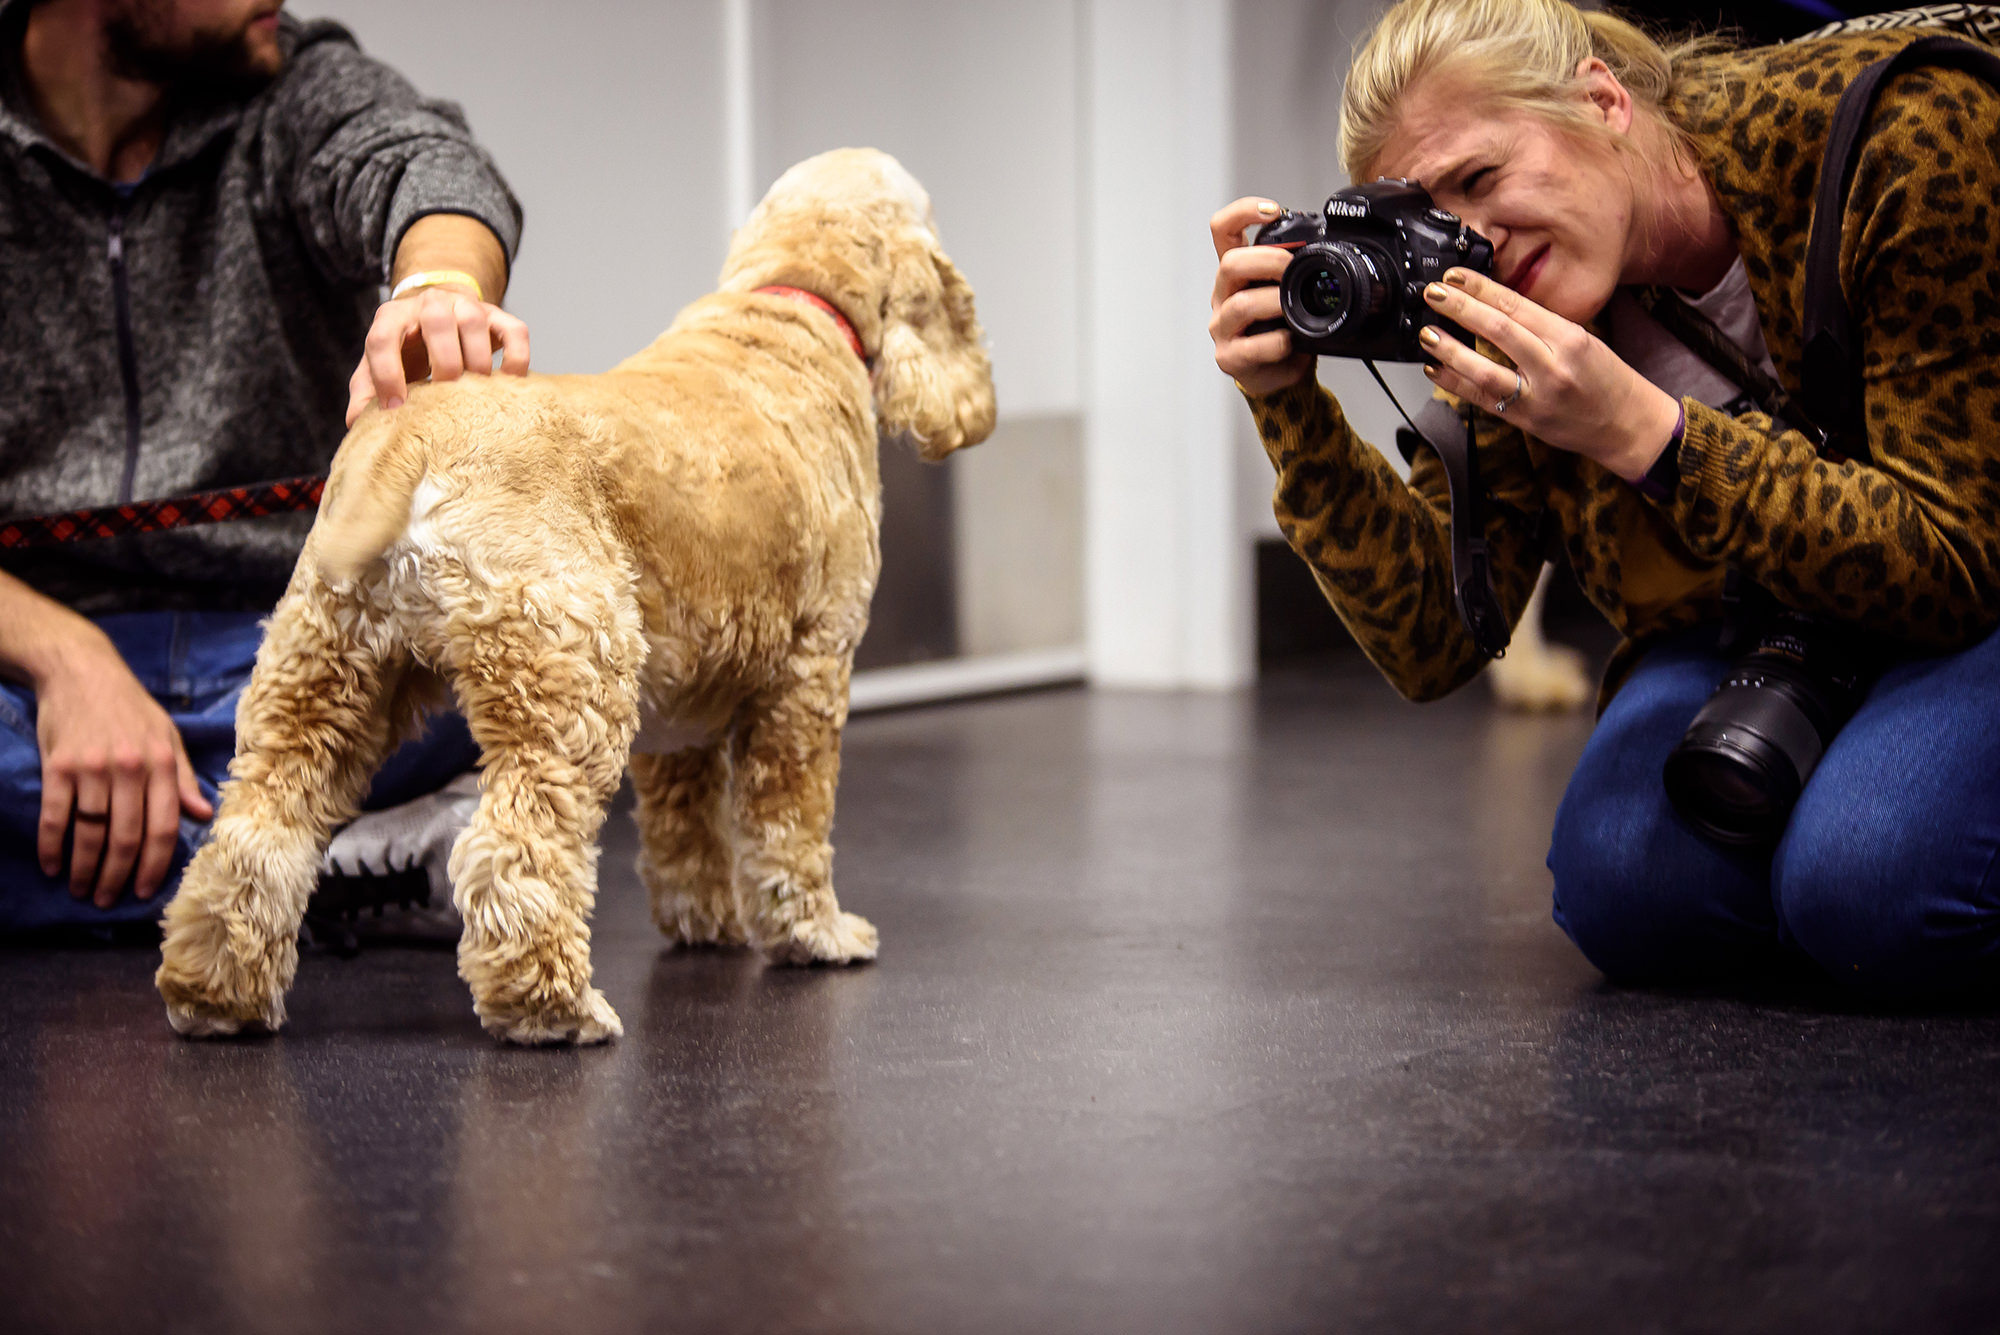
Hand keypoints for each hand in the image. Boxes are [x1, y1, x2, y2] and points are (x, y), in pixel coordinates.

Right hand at [34, 637, 212, 907]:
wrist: (82, 671)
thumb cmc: (131, 707)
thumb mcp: (168, 735)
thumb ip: (184, 777)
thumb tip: (203, 814)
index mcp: (163, 764)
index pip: (164, 827)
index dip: (155, 865)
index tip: (144, 891)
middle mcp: (130, 769)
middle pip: (126, 837)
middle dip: (117, 876)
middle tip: (107, 900)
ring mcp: (92, 768)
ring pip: (91, 832)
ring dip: (85, 868)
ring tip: (81, 889)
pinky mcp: (58, 766)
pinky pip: (55, 815)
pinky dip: (52, 845)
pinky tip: (52, 865)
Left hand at [345, 285, 530, 425]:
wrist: (440, 314)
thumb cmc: (408, 350)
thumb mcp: (379, 366)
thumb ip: (367, 392)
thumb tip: (358, 423)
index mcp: (393, 317)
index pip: (383, 338)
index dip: (386, 374)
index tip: (396, 407)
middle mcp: (430, 304)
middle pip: (436, 319)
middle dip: (442, 361)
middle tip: (446, 391)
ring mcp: (467, 306)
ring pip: (474, 321)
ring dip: (476, 359)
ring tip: (477, 388)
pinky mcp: (499, 316)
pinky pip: (515, 331)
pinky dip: (516, 358)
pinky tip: (509, 381)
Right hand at [1209, 196, 1315, 395]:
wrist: (1279, 372)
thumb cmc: (1283, 326)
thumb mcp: (1288, 289)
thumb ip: (1297, 266)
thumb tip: (1328, 243)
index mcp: (1236, 271)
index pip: (1223, 229)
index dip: (1243, 212)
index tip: (1272, 211)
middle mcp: (1224, 294)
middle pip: (1230, 263)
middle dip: (1268, 260)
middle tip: (1292, 268)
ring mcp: (1223, 326)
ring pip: (1240, 305)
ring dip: (1274, 302)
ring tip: (1292, 308)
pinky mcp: (1229, 356)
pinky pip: (1250, 347)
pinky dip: (1275, 343)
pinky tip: (1289, 341)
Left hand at [1418, 267, 1681, 480]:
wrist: (1626, 424)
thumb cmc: (1605, 378)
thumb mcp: (1580, 339)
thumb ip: (1539, 325)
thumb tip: (1492, 304)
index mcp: (1569, 338)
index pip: (1518, 306)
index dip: (1482, 289)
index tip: (1455, 276)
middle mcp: (1553, 367)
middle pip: (1499, 331)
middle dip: (1461, 309)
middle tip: (1433, 294)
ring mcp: (1537, 397)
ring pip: (1485, 372)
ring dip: (1451, 351)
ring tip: (1427, 334)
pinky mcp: (1524, 421)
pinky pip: (1482, 400)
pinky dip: (1454, 384)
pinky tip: (1434, 369)